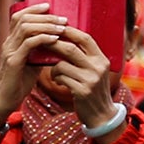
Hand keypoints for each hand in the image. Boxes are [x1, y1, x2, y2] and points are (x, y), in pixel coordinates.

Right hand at [0, 5, 63, 129]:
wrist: (6, 100)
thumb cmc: (21, 82)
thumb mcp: (33, 61)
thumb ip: (41, 50)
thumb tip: (57, 41)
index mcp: (12, 42)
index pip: (19, 17)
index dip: (33, 9)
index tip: (49, 6)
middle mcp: (8, 43)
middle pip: (24, 19)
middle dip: (45, 16)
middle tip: (62, 18)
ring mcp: (9, 51)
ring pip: (26, 28)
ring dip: (47, 25)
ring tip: (62, 27)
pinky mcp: (13, 62)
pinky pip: (29, 44)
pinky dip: (43, 38)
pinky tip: (55, 39)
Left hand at [38, 23, 118, 138]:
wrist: (102, 115)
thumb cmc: (94, 90)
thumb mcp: (95, 71)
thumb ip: (85, 58)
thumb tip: (65, 40)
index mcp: (101, 59)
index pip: (85, 38)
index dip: (69, 31)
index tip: (55, 28)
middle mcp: (98, 67)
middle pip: (70, 49)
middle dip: (53, 45)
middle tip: (42, 43)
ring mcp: (91, 79)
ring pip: (61, 64)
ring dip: (53, 67)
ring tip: (54, 72)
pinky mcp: (82, 91)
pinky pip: (60, 78)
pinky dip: (55, 77)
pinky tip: (58, 81)